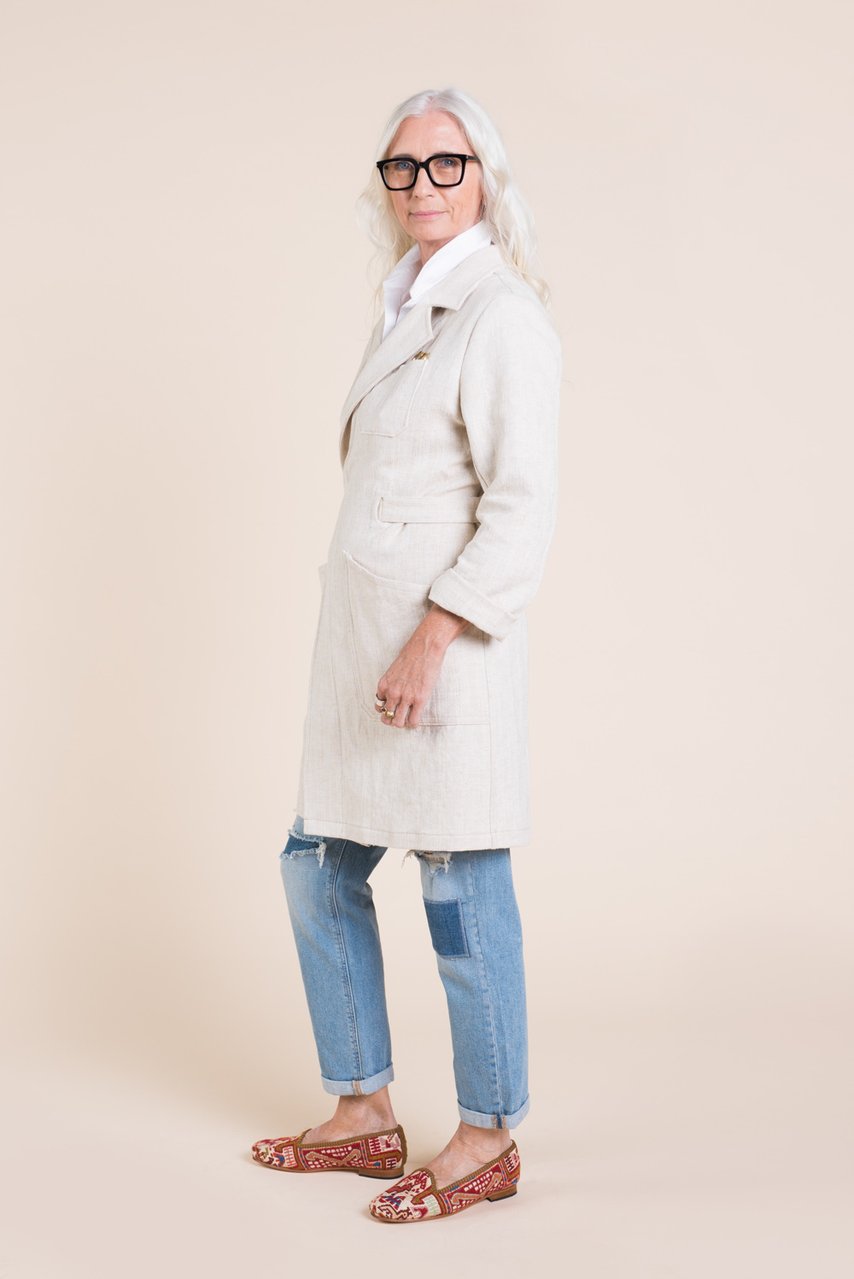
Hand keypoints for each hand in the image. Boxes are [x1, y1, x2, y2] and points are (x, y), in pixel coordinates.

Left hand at [375, 604, 469, 727]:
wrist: (425, 647)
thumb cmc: (411, 655)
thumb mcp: (394, 670)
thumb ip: (391, 684)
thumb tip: (394, 696)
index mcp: (384, 685)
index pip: (379, 706)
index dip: (386, 710)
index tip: (393, 709)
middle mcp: (392, 693)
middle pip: (387, 717)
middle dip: (392, 720)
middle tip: (399, 717)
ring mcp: (406, 697)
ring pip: (398, 722)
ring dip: (402, 723)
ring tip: (407, 719)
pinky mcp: (420, 699)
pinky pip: (413, 720)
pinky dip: (413, 724)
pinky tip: (415, 719)